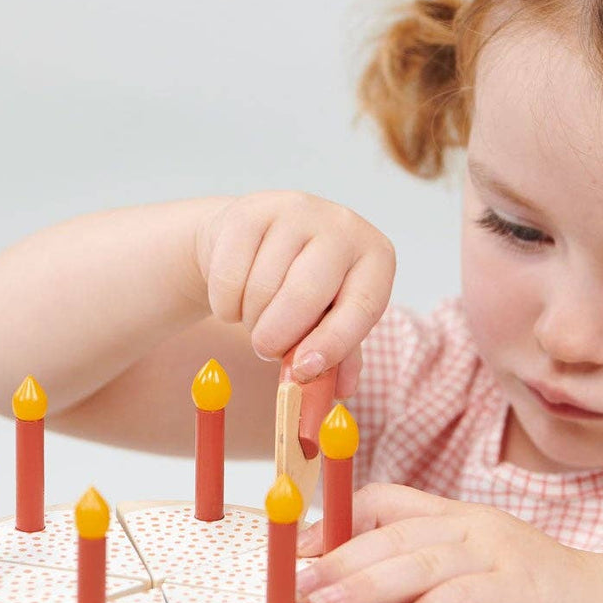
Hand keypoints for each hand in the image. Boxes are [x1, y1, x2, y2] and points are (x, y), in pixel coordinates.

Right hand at [194, 191, 395, 392]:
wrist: (255, 243)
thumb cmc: (304, 288)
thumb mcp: (331, 319)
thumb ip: (339, 356)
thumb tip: (340, 391)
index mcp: (375, 257)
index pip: (362, 306)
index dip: (333, 344)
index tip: (304, 371)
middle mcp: (343, 225)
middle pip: (307, 294)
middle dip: (279, 337)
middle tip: (267, 350)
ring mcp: (296, 210)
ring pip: (262, 288)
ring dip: (251, 319)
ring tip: (258, 315)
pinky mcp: (250, 211)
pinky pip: (229, 276)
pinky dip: (226, 303)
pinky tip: (237, 296)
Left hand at [294, 484, 602, 602]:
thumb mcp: (462, 588)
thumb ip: (415, 590)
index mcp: (454, 519)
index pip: (384, 501)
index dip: (337, 522)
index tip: (300, 554)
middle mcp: (473, 527)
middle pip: (394, 531)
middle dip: (340, 557)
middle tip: (298, 585)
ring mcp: (498, 555)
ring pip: (421, 559)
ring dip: (369, 584)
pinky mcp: (520, 592)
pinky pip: (463, 598)